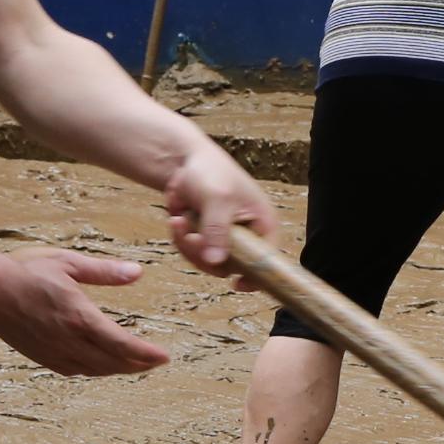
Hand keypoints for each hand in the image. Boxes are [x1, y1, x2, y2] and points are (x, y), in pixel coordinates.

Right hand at [0, 248, 167, 375]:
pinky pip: (73, 370)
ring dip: (117, 369)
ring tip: (135, 364)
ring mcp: (52, 351)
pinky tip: (100, 364)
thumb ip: (105, 271)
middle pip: (111, 363)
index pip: (121, 344)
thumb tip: (138, 272)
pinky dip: (93, 370)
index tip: (165, 357)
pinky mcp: (40, 356)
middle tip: (156, 362)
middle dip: (137, 365)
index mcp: (78, 316)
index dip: (146, 354)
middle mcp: (67, 340)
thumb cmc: (25, 270)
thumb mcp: (68, 262)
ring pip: (93, 370)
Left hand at [161, 140, 274, 273]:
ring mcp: (224, 238)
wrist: (183, 159)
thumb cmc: (211, 171)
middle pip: (232, 266)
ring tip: (178, 220)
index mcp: (262, 224)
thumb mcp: (218, 198)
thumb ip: (218, 230)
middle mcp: (247, 235)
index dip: (256, 276)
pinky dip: (180, 238)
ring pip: (207, 261)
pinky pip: (191, 252)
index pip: (267, 260)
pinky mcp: (204, 238)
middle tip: (191, 236)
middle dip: (206, 253)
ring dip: (188, 244)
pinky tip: (176, 217)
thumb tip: (217, 262)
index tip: (237, 284)